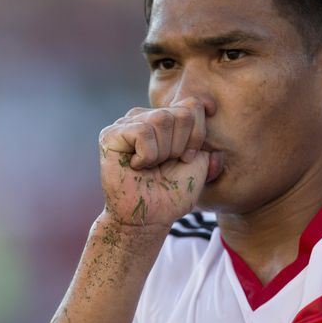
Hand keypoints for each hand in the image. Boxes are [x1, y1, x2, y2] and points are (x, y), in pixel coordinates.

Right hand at [98, 97, 209, 228]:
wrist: (149, 217)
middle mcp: (146, 116)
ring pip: (161, 120)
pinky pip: (143, 132)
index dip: (197, 135)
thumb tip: (210, 105)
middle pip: (179, 114)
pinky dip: (147, 156)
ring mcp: (127, 123)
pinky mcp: (111, 134)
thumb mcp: (199, 162)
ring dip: (163, 152)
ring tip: (151, 166)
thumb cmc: (172, 192)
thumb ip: (205, 134)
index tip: (187, 158)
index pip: (192, 105)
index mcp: (166, 119)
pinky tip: (136, 166)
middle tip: (165, 165)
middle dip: (180, 147)